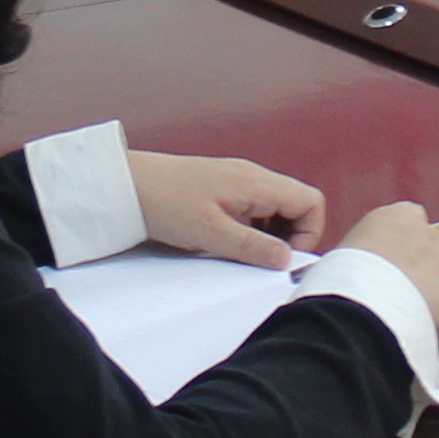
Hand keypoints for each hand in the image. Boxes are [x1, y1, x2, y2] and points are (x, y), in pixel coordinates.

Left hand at [128, 150, 322, 267]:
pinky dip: (250, 228)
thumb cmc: (166, 203)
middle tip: (262, 260)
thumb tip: (287, 260)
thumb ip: (252, 247)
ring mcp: (239, 181)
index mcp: (257, 183)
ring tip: (240, 253)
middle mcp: (254, 177)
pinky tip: (227, 241)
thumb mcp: (211, 233)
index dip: (307, 234)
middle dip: (289, 237)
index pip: (310, 202)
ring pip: (275, 209)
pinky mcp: (224, 188)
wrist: (127, 184)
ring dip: (268, 235)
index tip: (283, 258)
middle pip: (296, 206)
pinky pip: (253, 209)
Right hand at [337, 202, 438, 343]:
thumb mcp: (347, 249)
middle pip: (433, 253)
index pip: (413, 223)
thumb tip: (371, 265)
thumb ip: (371, 249)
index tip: (394, 266)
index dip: (404, 249)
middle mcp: (430, 235)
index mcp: (400, 216)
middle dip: (421, 273)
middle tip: (399, 296)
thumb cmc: (344, 283)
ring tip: (404, 316)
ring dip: (433, 297)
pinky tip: (418, 328)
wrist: (362, 311)